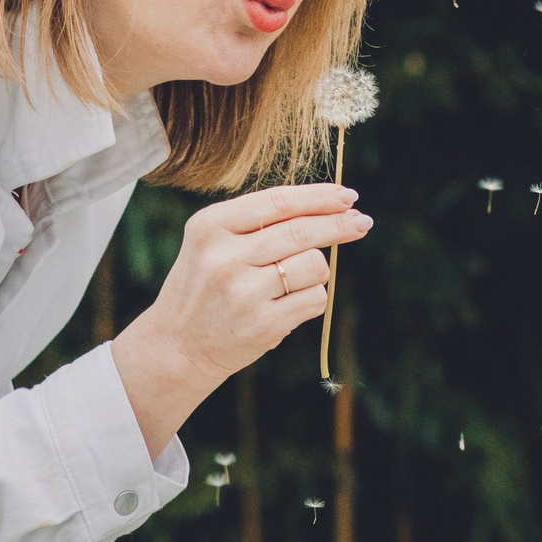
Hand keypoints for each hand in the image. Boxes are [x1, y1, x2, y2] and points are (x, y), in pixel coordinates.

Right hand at [112, 183, 371, 454]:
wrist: (177, 345)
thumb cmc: (206, 286)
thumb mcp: (213, 242)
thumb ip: (260, 222)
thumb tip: (332, 207)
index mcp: (210, 226)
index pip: (278, 202)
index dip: (319, 196)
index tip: (348, 195)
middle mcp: (224, 256)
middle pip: (302, 231)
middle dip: (340, 225)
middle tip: (363, 222)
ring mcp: (243, 292)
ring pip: (314, 265)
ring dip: (316, 272)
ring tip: (291, 282)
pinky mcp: (262, 324)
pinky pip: (314, 299)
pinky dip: (311, 299)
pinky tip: (287, 306)